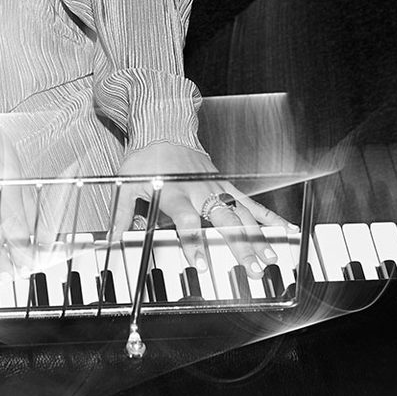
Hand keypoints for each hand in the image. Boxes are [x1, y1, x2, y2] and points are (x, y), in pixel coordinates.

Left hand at [111, 142, 292, 273]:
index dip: (195, 243)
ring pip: (242, 214)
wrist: (164, 127)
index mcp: (176, 192)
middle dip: (240, 246)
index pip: (187, 221)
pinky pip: (250, 202)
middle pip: (223, 221)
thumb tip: (112, 238)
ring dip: (258, 236)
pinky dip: (269, 217)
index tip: (201, 263)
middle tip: (252, 268)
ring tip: (270, 257)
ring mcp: (217, 188)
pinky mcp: (226, 185)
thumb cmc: (146, 156)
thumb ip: (122, 214)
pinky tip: (284, 230)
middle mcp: (200, 191)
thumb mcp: (125, 184)